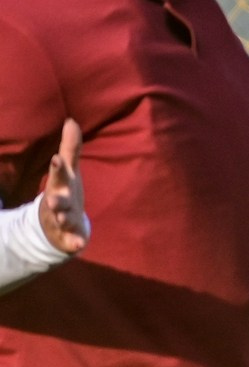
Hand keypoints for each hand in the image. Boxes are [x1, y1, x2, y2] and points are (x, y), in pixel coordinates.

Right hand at [39, 119, 86, 254]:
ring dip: (61, 218)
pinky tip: (78, 246)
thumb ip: (70, 148)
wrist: (56, 223)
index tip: (57, 159)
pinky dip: (73, 243)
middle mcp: (58, 202)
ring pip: (60, 219)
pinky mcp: (68, 235)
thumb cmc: (65, 191)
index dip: (58, 167)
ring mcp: (62, 219)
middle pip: (55, 199)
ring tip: (63, 218)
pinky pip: (70, 241)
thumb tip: (72, 120)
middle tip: (51, 197)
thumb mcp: (69, 171)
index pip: (59, 175)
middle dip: (54, 198)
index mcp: (60, 185)